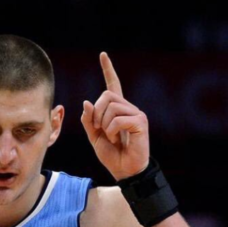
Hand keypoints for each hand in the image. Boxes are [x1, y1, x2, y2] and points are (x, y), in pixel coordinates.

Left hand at [80, 52, 149, 180]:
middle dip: (96, 114)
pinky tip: (116, 139)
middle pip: (106, 96)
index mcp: (117, 110)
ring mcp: (136, 114)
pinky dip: (111, 131)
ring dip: (104, 125)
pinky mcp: (140, 122)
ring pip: (111, 107)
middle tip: (99, 129)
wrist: (125, 170)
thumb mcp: (94, 137)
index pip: (113, 85)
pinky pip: (118, 119)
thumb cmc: (112, 155)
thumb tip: (86, 102)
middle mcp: (128, 108)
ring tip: (110, 137)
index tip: (103, 55)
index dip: (108, 70)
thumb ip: (89, 121)